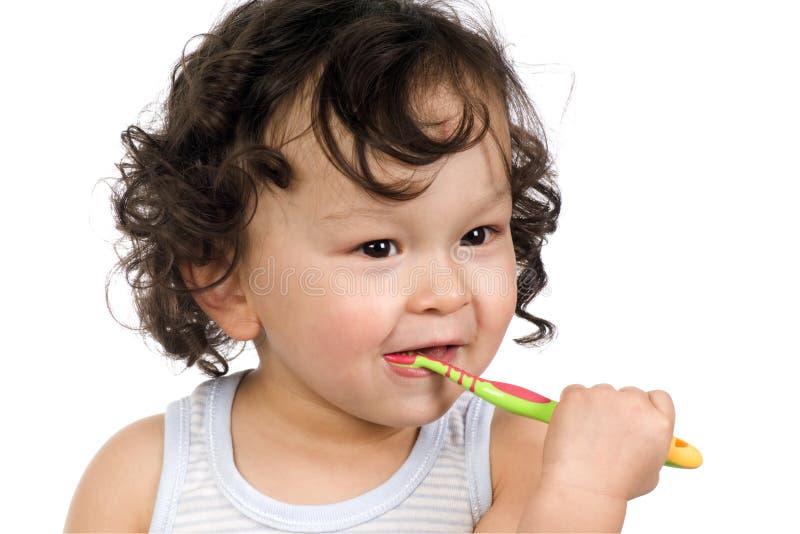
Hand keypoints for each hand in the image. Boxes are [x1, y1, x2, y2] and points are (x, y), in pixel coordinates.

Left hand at [539, 383, 674, 501]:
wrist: (582, 489)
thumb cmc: (613, 487)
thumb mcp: (650, 473)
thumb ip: (651, 448)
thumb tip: (645, 438)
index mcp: (658, 423)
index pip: (658, 398)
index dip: (646, 406)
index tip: (634, 415)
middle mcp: (635, 405)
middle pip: (629, 394)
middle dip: (618, 410)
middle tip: (604, 433)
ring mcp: (605, 397)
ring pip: (601, 393)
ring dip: (594, 408)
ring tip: (586, 438)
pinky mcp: (578, 395)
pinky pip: (575, 392)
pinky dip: (572, 406)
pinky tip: (572, 428)